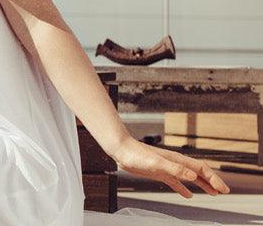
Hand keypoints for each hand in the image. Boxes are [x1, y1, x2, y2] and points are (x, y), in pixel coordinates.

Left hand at [110, 139, 228, 197]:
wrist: (121, 150)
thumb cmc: (137, 155)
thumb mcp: (157, 163)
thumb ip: (175, 169)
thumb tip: (193, 176)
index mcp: (178, 160)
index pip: (202, 170)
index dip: (214, 179)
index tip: (223, 189)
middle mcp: (176, 163)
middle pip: (199, 173)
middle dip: (213, 182)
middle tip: (224, 191)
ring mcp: (168, 168)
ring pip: (190, 178)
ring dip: (202, 185)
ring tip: (213, 193)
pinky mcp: (159, 173)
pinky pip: (176, 182)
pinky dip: (183, 189)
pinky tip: (188, 195)